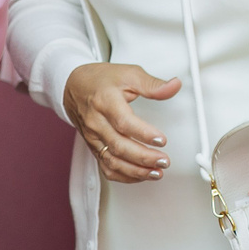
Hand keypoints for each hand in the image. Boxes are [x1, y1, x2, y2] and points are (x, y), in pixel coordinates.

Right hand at [62, 63, 178, 183]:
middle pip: (119, 146)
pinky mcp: (93, 146)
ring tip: (156, 172)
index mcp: (106, 102)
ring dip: (135, 171)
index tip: (161, 140)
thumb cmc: (101, 80)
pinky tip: (140, 175)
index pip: (124, 123)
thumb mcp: (129, 74)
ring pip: (112, 160)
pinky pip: (105, 166)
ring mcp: (94, 137)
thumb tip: (174, 86)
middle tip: (163, 161)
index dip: (143, 134)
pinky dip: (123, 175)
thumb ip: (153, 84)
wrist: (74, 86)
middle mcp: (97, 123)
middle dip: (143, 157)